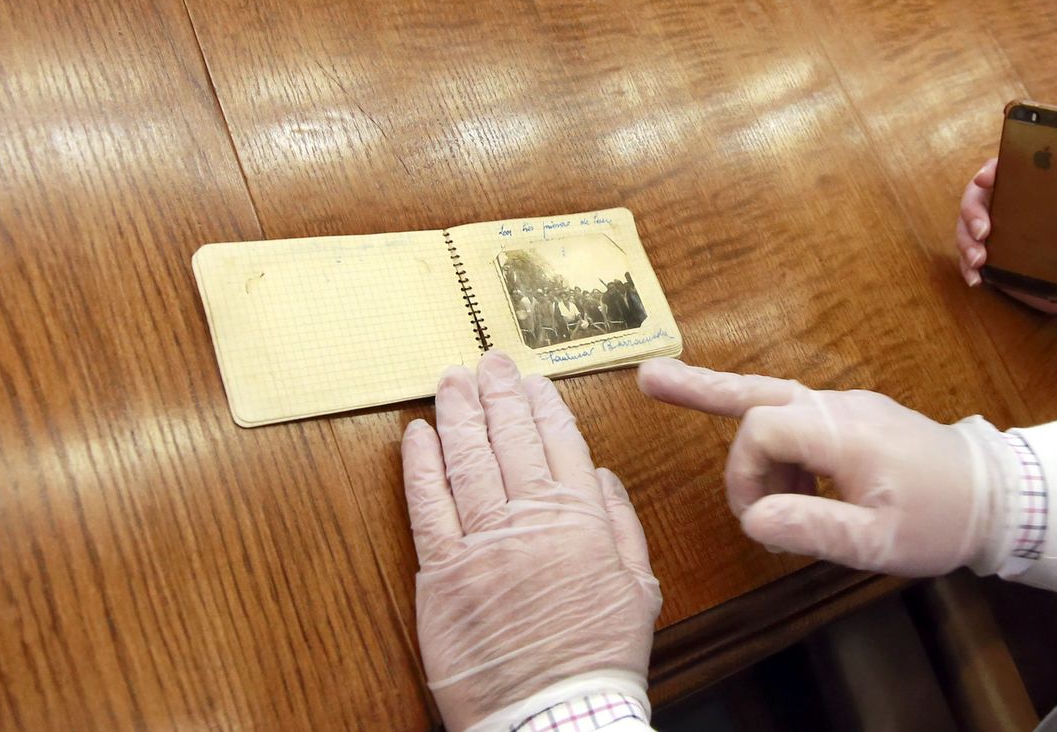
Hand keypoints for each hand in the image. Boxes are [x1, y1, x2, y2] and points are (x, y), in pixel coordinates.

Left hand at [402, 351, 661, 730]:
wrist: (553, 715)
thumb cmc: (599, 659)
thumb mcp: (638, 589)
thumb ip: (621, 527)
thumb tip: (601, 477)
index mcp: (582, 522)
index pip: (561, 444)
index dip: (543, 406)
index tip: (531, 380)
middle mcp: (532, 521)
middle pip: (511, 440)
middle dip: (498, 393)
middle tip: (487, 361)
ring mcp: (484, 544)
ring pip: (468, 461)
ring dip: (458, 413)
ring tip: (451, 381)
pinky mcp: (441, 574)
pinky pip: (427, 506)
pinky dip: (421, 466)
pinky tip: (418, 435)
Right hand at [637, 359, 1013, 576]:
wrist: (1001, 498)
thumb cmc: (941, 521)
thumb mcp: (876, 541)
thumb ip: (811, 529)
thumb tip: (751, 520)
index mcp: (842, 431)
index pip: (760, 430)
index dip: (743, 475)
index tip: (758, 520)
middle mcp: (840, 407)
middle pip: (756, 391)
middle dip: (701, 389)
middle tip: (648, 380)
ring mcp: (851, 409)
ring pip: (777, 406)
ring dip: (751, 446)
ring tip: (760, 505)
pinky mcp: (859, 421)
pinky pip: (802, 420)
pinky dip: (779, 447)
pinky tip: (790, 489)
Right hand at [956, 156, 1056, 311]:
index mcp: (1036, 194)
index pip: (1007, 170)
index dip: (991, 170)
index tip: (985, 179)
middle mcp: (1011, 209)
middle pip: (977, 198)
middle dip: (972, 212)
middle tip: (982, 233)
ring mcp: (999, 235)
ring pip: (968, 228)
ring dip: (966, 242)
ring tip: (978, 261)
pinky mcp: (994, 260)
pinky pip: (970, 259)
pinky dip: (967, 268)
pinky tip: (976, 280)